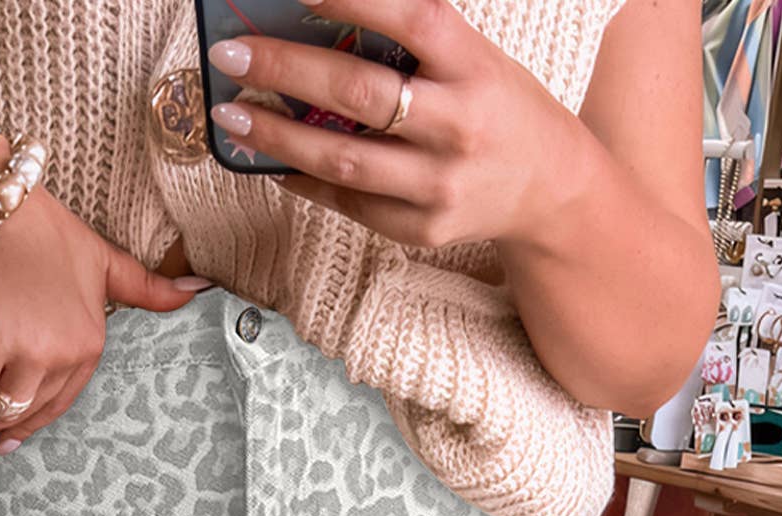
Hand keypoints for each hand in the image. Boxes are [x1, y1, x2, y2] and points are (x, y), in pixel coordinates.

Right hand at [0, 182, 207, 450]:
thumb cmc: (43, 232)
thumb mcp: (103, 260)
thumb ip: (145, 288)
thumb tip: (199, 291)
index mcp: (91, 343)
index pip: (61, 402)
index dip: (32, 420)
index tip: (12, 433)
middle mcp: (64, 353)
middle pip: (29, 411)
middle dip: (4, 425)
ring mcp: (28, 350)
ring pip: (2, 410)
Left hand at [206, 0, 591, 257]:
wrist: (550, 189)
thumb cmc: (496, 106)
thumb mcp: (470, 58)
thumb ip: (408, 43)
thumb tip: (318, 23)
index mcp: (474, 66)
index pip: (409, 17)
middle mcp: (458, 125)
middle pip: (358, 94)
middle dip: (284, 69)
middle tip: (231, 54)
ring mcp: (440, 184)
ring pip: (342, 161)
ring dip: (277, 136)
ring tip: (232, 115)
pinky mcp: (424, 229)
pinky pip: (350, 204)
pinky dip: (305, 180)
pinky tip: (271, 159)